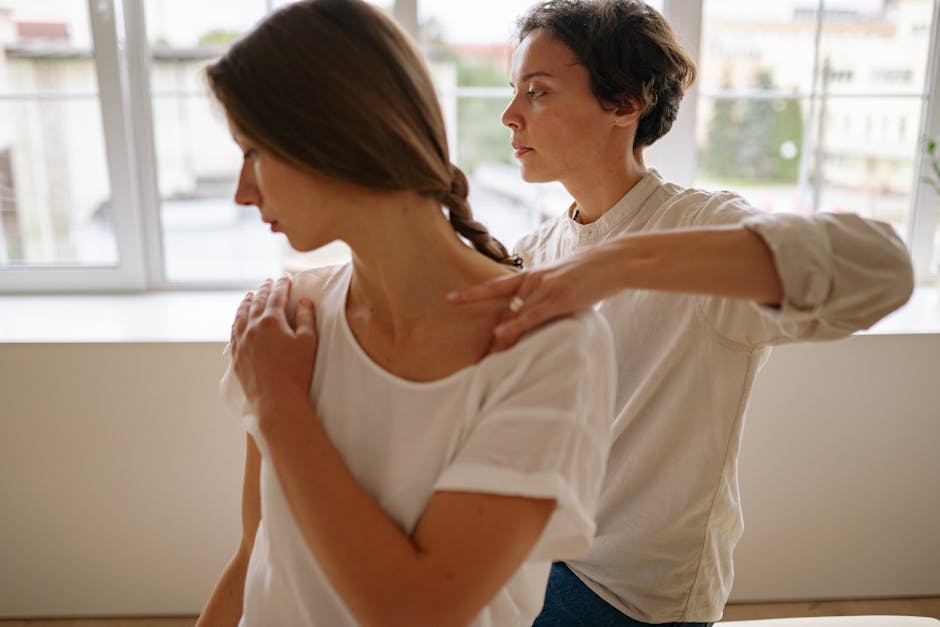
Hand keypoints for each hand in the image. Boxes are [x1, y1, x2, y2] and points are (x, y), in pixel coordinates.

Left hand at [231, 274, 317, 414]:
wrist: (276, 400)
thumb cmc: (296, 372)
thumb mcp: (308, 342)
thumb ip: (305, 318)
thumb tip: (303, 301)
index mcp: (271, 321)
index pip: (277, 296)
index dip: (282, 285)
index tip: (286, 277)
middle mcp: (252, 327)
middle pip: (257, 301)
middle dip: (265, 289)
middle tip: (269, 281)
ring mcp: (241, 341)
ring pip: (241, 314)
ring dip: (247, 302)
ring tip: (251, 295)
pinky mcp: (237, 355)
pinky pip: (234, 330)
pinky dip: (237, 319)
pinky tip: (239, 318)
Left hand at [446, 247, 620, 350]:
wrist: (614, 260)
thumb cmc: (589, 270)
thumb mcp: (559, 276)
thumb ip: (544, 289)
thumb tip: (535, 304)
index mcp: (530, 275)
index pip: (494, 286)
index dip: (470, 294)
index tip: (448, 300)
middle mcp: (532, 281)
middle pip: (502, 311)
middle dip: (488, 336)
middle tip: (473, 357)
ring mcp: (544, 289)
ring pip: (514, 317)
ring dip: (499, 340)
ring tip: (485, 361)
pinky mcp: (559, 299)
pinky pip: (533, 316)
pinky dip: (516, 327)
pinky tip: (501, 337)